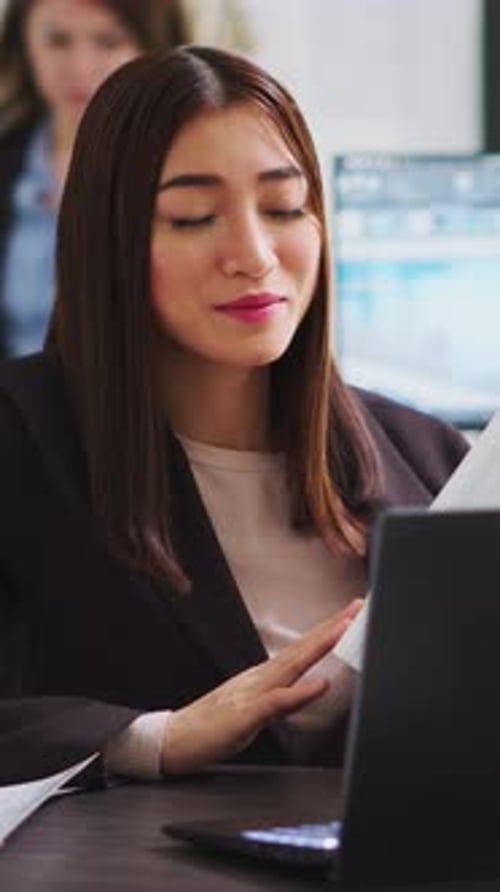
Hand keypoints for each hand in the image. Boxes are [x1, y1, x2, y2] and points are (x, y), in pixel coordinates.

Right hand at [161, 598, 361, 773]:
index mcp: (263, 676)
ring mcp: (253, 693)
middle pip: (302, 647)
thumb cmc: (211, 725)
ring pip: (293, 664)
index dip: (327, 631)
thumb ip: (283, 698)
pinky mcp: (246, 715)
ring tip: (344, 629)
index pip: (301, 649)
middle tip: (356, 608)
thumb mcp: (255, 710)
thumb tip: (308, 686)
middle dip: (332, 627)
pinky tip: (318, 684)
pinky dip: (300, 692)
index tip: (349, 615)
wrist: (175, 738)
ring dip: (320, 645)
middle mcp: (260, 677)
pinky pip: (277, 702)